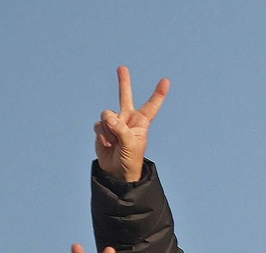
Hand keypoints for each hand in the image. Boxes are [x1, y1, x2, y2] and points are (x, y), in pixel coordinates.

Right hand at [94, 66, 169, 182]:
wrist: (117, 171)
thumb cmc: (131, 159)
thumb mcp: (131, 145)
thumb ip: (121, 129)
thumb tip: (108, 117)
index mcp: (141, 122)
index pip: (151, 106)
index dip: (158, 94)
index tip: (166, 81)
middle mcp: (128, 119)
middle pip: (125, 96)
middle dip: (124, 82)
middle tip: (122, 68)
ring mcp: (114, 122)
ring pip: (107, 114)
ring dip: (109, 130)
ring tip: (115, 142)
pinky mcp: (102, 128)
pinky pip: (99, 124)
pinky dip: (102, 135)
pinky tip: (107, 143)